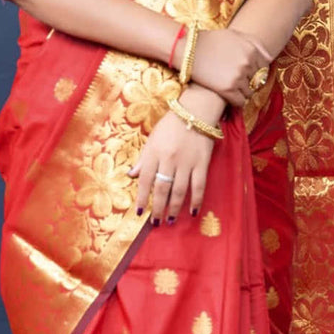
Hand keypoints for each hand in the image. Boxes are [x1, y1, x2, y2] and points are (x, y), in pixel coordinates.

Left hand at [126, 97, 216, 223]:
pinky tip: (192, 211)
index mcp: (154, 153)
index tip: (139, 212)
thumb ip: (143, 159)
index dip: (141, 197)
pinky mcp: (202, 164)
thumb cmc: (170, 126)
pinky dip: (196, 200)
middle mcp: (169, 160)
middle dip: (158, 208)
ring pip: (179, 191)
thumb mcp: (152, 139)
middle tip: (156, 222)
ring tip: (170, 220)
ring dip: (174, 208)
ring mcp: (186, 163)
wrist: (195, 111)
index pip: (145, 180)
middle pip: (162, 189)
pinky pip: (198, 186)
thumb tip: (131, 175)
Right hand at [188, 27, 269, 106]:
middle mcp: (248, 63)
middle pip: (257, 80)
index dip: (255, 70)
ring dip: (241, 92)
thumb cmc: (210, 41)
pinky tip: (227, 96)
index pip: (264, 66)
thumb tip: (270, 57)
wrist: (187, 49)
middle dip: (248, 81)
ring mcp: (238, 76)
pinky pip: (240, 102)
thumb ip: (253, 43)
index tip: (245, 71)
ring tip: (229, 87)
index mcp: (252, 49)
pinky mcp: (228, 89)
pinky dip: (235, 101)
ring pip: (249, 92)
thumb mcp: (234, 34)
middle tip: (234, 80)